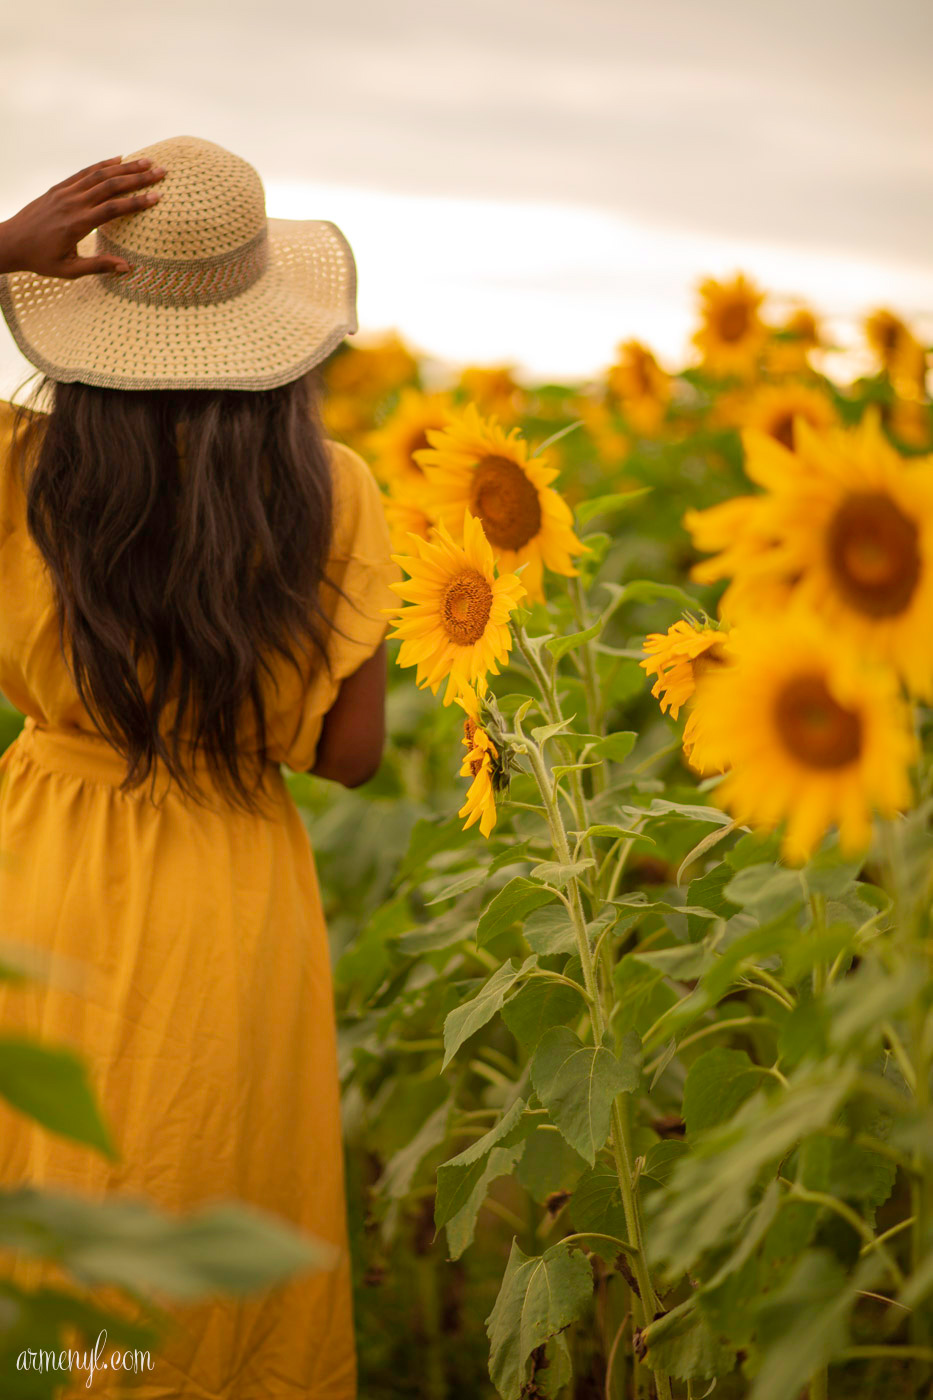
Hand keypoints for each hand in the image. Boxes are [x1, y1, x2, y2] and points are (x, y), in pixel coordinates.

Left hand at [0, 155, 165, 279]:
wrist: (11, 242)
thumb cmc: (40, 260)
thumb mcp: (70, 270)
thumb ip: (99, 266)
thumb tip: (128, 267)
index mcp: (77, 224)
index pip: (113, 209)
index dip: (136, 202)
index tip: (157, 197)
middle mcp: (72, 203)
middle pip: (110, 185)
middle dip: (138, 178)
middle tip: (161, 172)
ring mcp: (65, 192)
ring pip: (99, 174)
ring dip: (124, 167)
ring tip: (146, 162)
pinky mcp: (59, 188)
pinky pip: (84, 172)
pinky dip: (102, 165)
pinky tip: (118, 159)